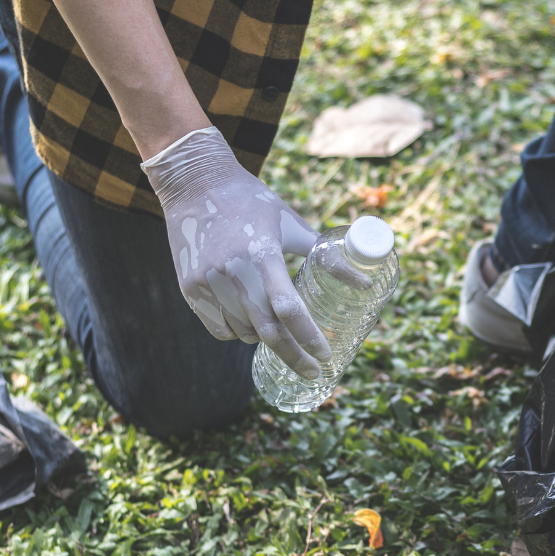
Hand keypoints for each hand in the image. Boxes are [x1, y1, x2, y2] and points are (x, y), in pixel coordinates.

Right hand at [140, 127, 330, 377]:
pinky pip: (219, 329)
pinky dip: (239, 333)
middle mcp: (231, 271)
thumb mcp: (291, 224)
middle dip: (293, 356)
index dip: (308, 336)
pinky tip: (250, 322)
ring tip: (279, 330)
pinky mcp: (189, 288)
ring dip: (266, 340)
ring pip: (243, 333)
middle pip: (267, 331)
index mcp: (261, 253)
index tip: (324, 356)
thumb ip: (326, 256)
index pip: (288, 307)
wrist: (195, 184)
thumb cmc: (252, 203)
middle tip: (312, 371)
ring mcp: (206, 282)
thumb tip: (364, 283)